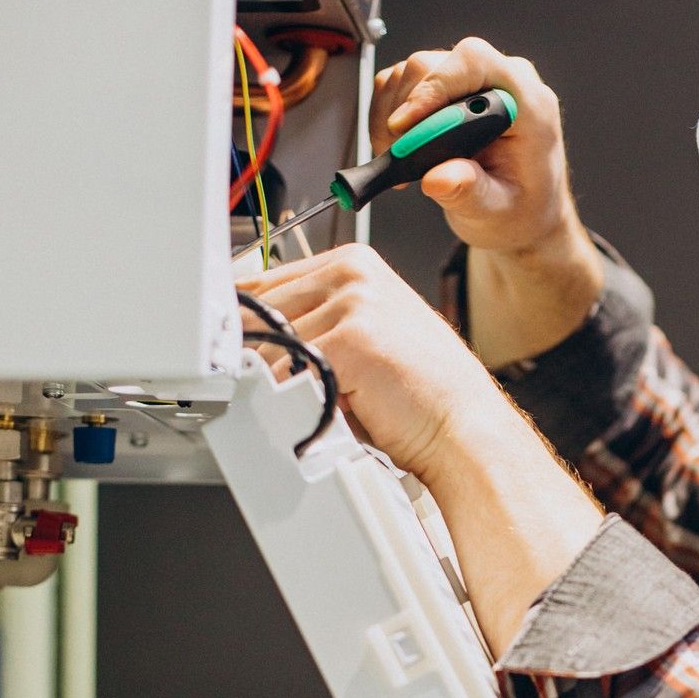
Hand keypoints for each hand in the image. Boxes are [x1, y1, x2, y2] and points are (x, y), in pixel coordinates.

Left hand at [235, 242, 603, 658]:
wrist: (465, 431)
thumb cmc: (424, 397)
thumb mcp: (368, 341)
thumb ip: (318, 326)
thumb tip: (254, 341)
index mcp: (356, 265)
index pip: (267, 283)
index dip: (247, 324)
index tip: (233, 352)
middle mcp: (353, 273)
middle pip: (260, 310)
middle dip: (255, 355)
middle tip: (267, 390)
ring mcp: (351, 301)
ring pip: (269, 345)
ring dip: (278, 383)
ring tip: (313, 405)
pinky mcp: (348, 338)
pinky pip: (284, 371)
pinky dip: (291, 398)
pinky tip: (321, 411)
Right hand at [371, 38, 604, 366]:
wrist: (527, 226)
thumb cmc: (520, 220)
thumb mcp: (497, 215)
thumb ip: (471, 194)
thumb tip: (443, 177)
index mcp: (526, 102)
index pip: (475, 64)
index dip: (435, 87)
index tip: (409, 125)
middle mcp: (503, 84)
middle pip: (438, 63)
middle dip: (408, 104)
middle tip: (394, 150)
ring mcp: (475, 87)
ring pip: (416, 72)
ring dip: (395, 113)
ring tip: (396, 160)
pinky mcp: (449, 97)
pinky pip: (408, 89)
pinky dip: (393, 117)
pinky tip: (398, 155)